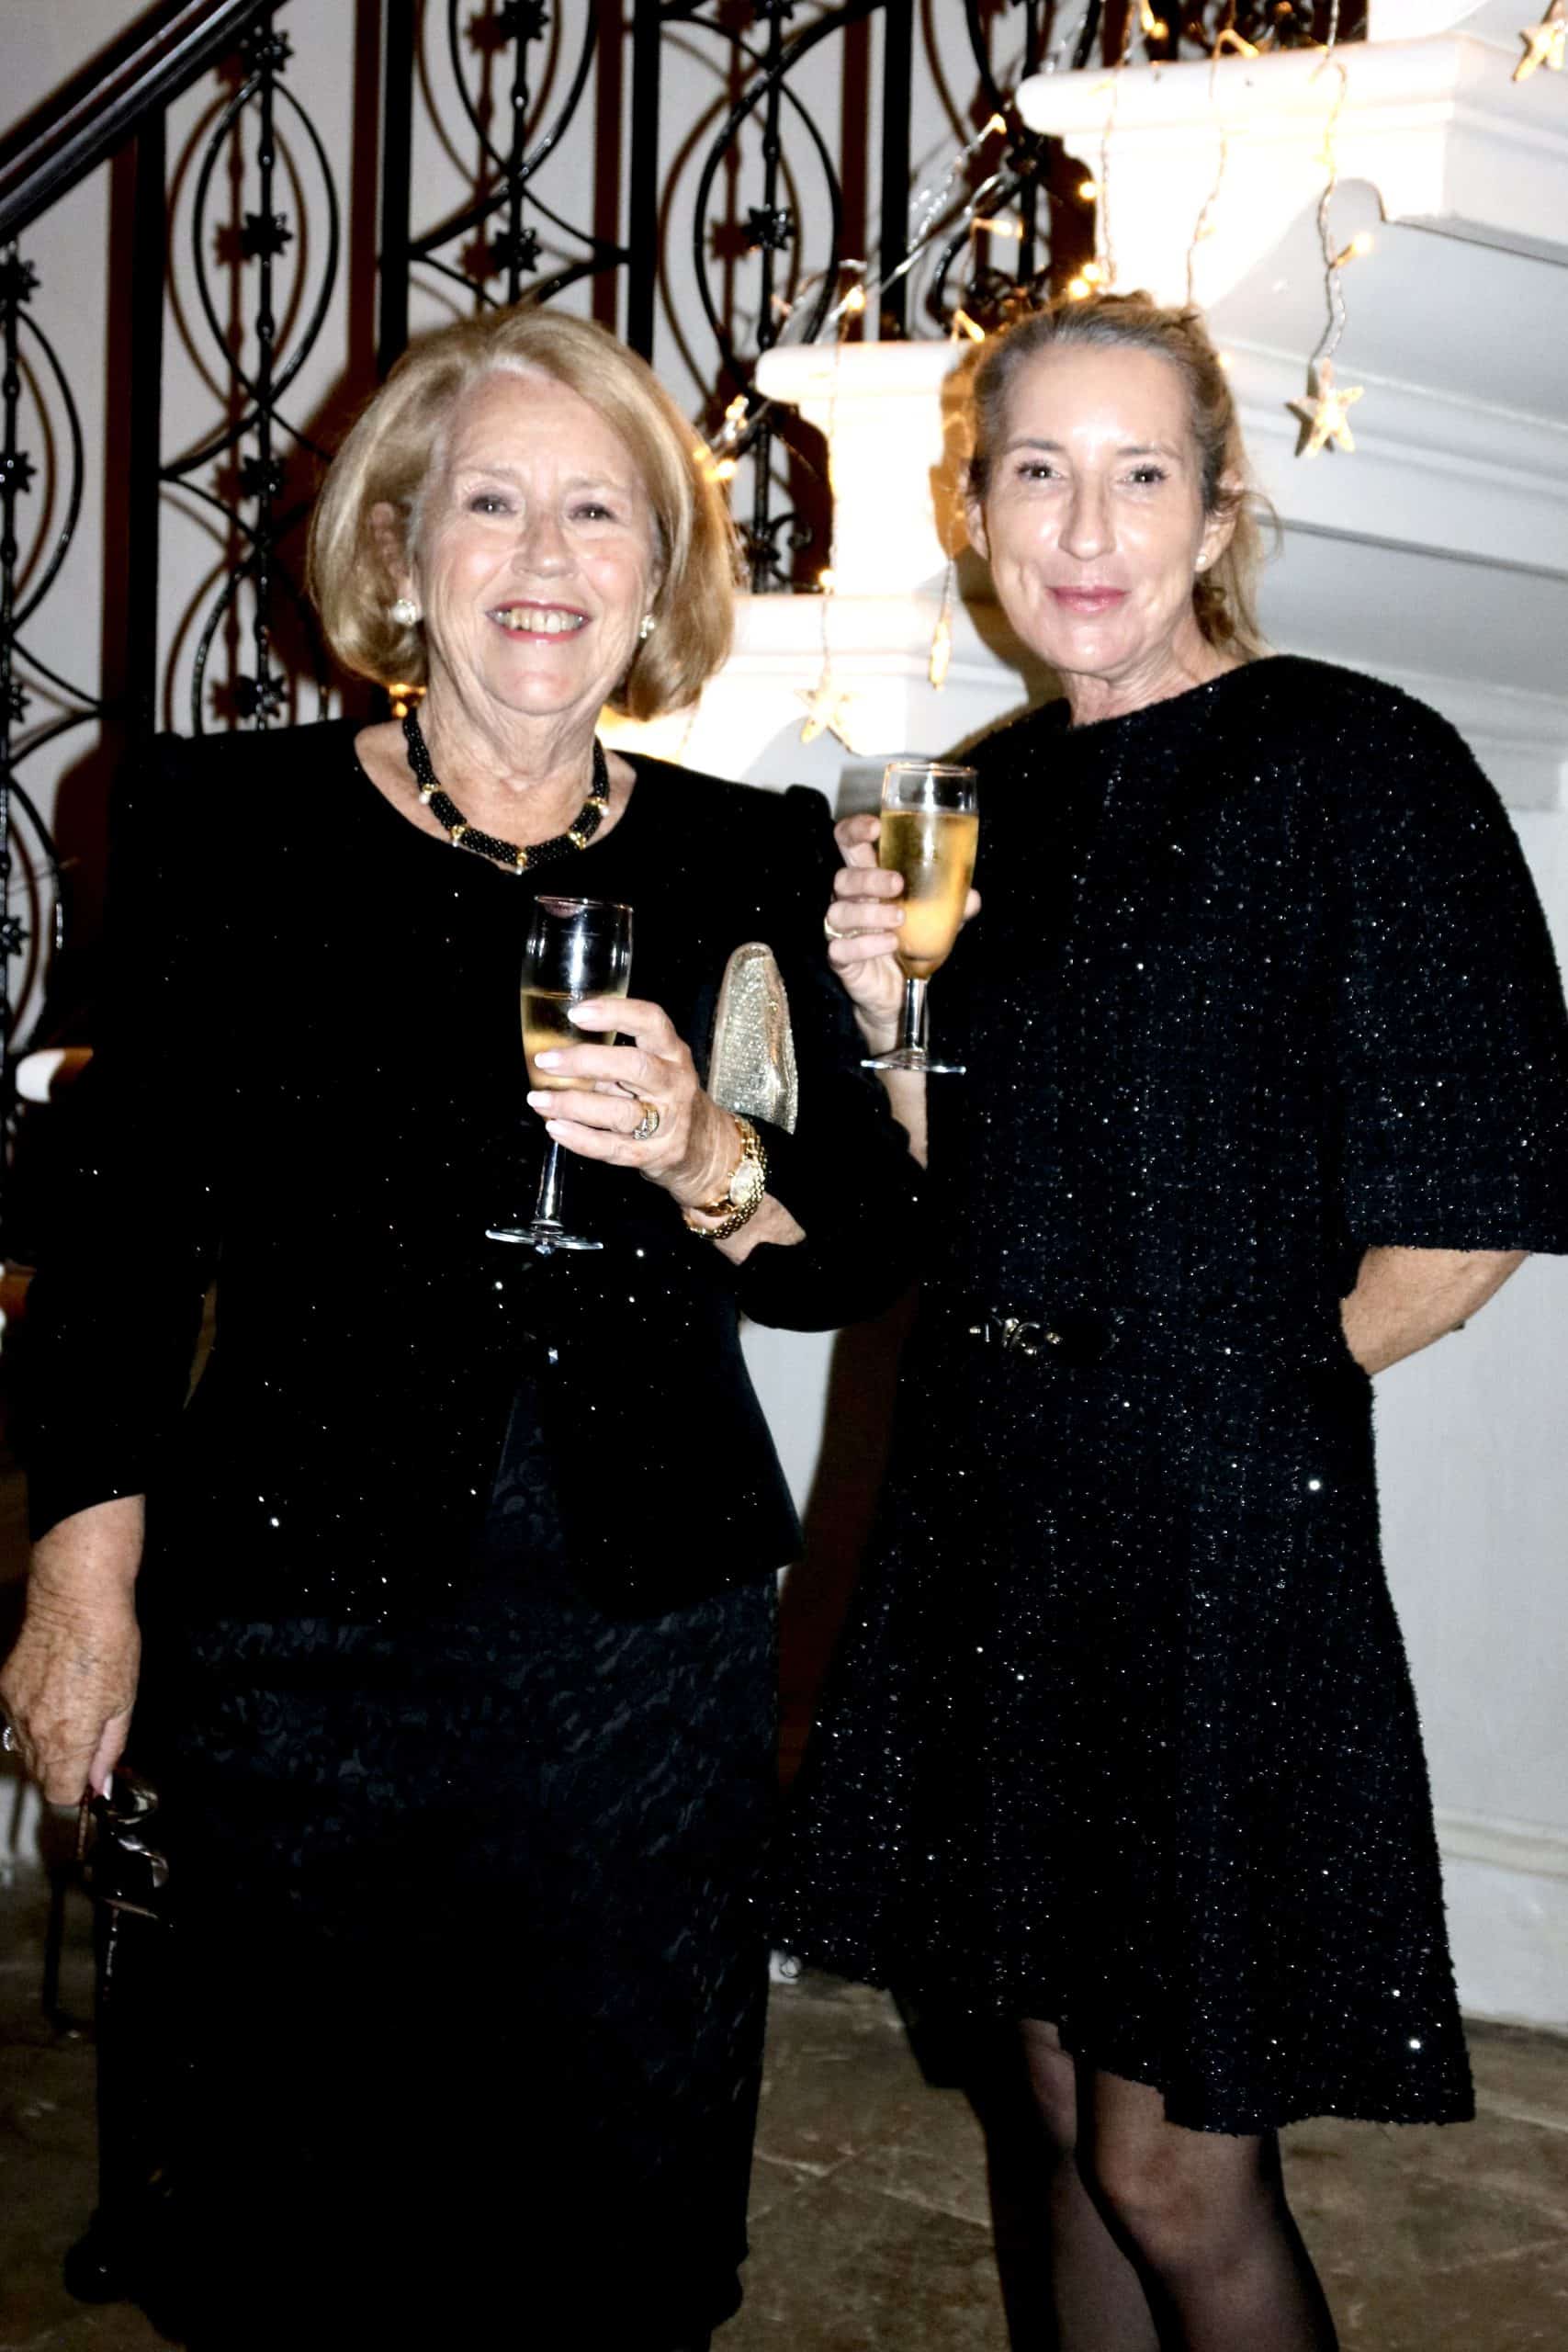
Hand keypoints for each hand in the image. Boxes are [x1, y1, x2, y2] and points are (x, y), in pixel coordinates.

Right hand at [1, 1579, 139, 1804]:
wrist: (74, 1601)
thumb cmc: (109, 1646)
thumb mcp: (123, 1702)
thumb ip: (109, 1749)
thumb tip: (100, 1784)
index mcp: (67, 1741)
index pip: (60, 1794)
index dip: (78, 1790)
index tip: (90, 1777)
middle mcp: (33, 1732)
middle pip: (41, 1774)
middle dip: (63, 1767)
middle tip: (87, 1738)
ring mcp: (14, 1710)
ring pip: (25, 1748)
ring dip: (46, 1743)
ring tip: (71, 1708)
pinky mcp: (4, 1690)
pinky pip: (16, 1719)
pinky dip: (32, 1716)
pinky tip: (53, 1691)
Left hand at [526, 995, 741, 1211]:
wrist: (703, 1145)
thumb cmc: (665, 1096)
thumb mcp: (654, 1066)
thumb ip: (613, 1057)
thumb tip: (554, 1050)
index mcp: (672, 1053)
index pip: (651, 1022)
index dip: (615, 1013)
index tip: (577, 1013)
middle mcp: (674, 1084)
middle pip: (635, 1067)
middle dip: (586, 1062)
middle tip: (546, 1061)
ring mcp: (667, 1122)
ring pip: (620, 1113)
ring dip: (574, 1105)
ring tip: (539, 1100)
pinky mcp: (654, 1154)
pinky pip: (612, 1148)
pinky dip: (580, 1138)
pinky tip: (555, 1128)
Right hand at [824, 813, 980, 1051]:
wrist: (899, 992)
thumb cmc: (911, 943)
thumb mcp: (936, 919)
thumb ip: (951, 905)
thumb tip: (972, 897)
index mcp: (869, 879)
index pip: (848, 844)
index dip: (855, 830)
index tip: (875, 828)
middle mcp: (850, 900)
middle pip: (843, 876)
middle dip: (869, 877)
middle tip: (898, 883)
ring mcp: (842, 929)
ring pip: (839, 911)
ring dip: (870, 911)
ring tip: (899, 920)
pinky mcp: (840, 959)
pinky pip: (840, 948)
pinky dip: (865, 945)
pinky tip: (888, 944)